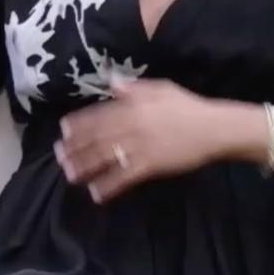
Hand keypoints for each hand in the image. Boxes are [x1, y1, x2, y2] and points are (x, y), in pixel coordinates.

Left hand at [54, 79, 258, 203]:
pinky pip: (124, 177)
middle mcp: (130, 124)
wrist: (214, 128)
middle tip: (58, 156)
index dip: (78, 123)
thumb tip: (112, 81)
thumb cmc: (188, 106)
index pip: (98, 114)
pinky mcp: (150, 165)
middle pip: (96, 137)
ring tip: (69, 175)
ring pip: (104, 157)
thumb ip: (133, 87)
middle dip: (75, 147)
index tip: (62, 130)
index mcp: (131, 105)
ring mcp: (139, 145)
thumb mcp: (160, 88)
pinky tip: (96, 193)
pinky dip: (108, 185)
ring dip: (85, 166)